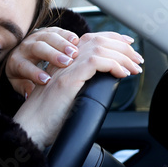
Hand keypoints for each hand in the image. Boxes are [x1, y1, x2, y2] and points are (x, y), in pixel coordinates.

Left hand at [6, 27, 80, 98]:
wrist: (21, 53)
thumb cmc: (22, 73)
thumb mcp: (19, 82)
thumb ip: (24, 87)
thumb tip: (30, 94)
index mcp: (16, 61)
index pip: (24, 66)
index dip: (35, 73)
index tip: (48, 80)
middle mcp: (25, 47)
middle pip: (38, 48)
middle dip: (52, 54)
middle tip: (67, 62)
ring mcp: (35, 37)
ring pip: (48, 37)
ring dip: (62, 44)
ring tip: (75, 52)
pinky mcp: (46, 31)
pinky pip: (56, 30)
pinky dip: (67, 35)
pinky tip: (76, 41)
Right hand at [12, 32, 142, 148]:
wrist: (30, 128)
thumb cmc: (48, 118)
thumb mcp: (68, 96)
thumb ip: (82, 84)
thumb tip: (106, 82)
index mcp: (63, 63)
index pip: (90, 39)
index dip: (112, 38)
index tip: (128, 44)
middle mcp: (63, 62)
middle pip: (97, 40)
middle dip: (123, 47)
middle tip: (137, 59)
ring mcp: (64, 70)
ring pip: (99, 48)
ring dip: (123, 56)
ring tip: (134, 68)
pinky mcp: (67, 81)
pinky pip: (95, 62)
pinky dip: (113, 65)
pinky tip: (122, 74)